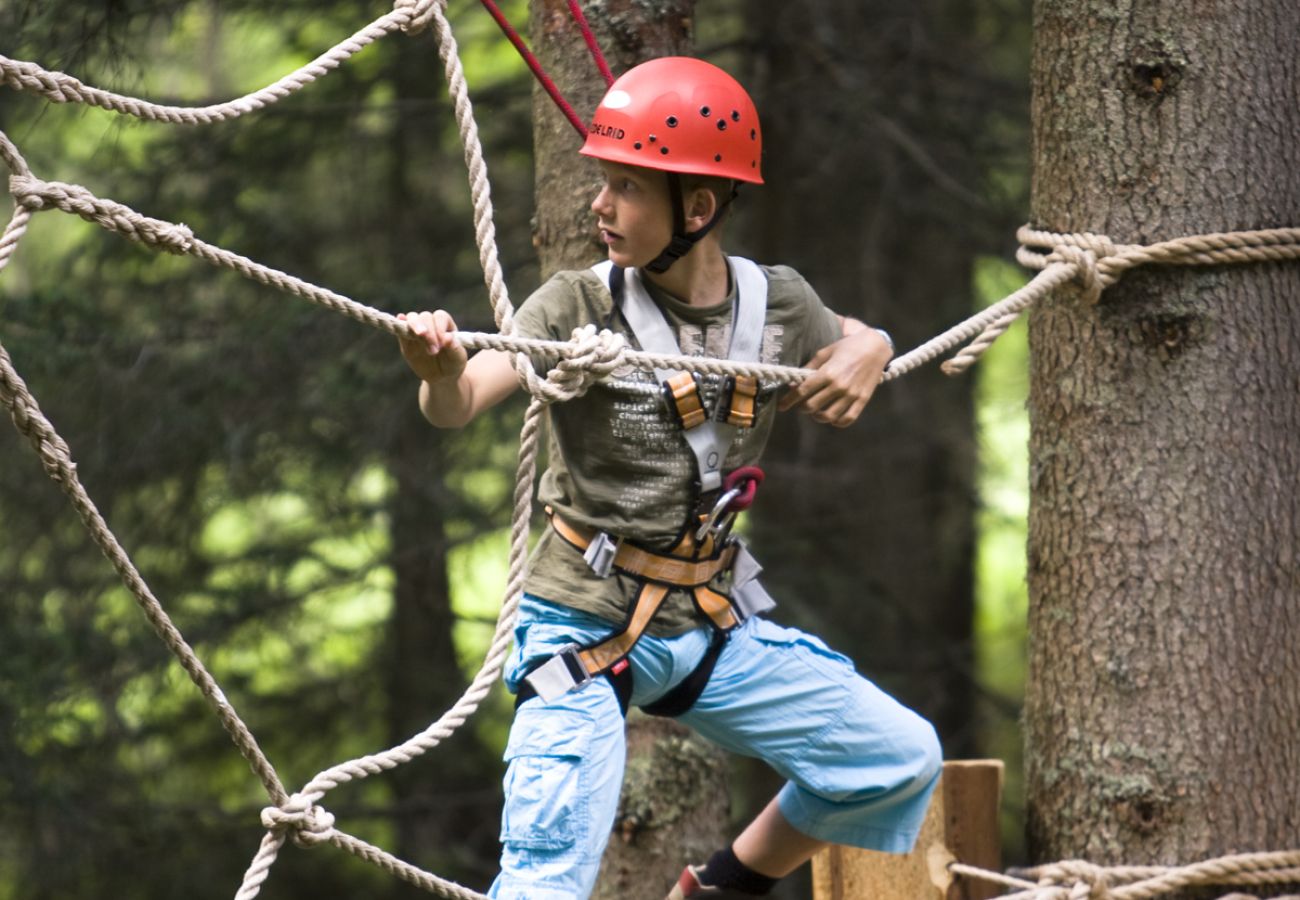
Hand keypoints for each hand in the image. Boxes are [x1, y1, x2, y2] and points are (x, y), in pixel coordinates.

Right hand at [398, 310, 468, 382]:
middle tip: (433, 351)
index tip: (443, 343)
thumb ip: (454, 348)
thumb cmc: (452, 364)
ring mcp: (416, 330)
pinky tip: (398, 324)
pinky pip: (400, 329)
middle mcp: (430, 323)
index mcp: (445, 324)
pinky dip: (398, 325)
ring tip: (420, 336)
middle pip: (425, 316)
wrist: (441, 376)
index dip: (440, 327)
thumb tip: (447, 337)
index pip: (440, 317)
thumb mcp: (457, 359)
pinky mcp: (406, 340)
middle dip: (428, 331)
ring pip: (412, 318)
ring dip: (414, 325)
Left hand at [777, 329, 891, 426]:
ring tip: (815, 412)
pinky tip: (832, 418)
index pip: (802, 391)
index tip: (781, 406)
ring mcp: (851, 394)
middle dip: (802, 408)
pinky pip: (848, 419)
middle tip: (801, 405)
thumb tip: (792, 384)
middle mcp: (838, 385)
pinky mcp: (862, 400)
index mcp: (827, 372)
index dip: (789, 400)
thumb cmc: (847, 346)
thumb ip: (809, 368)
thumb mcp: (825, 352)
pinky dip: (837, 422)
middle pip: (812, 406)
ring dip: (817, 417)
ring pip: (828, 416)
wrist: (876, 347)